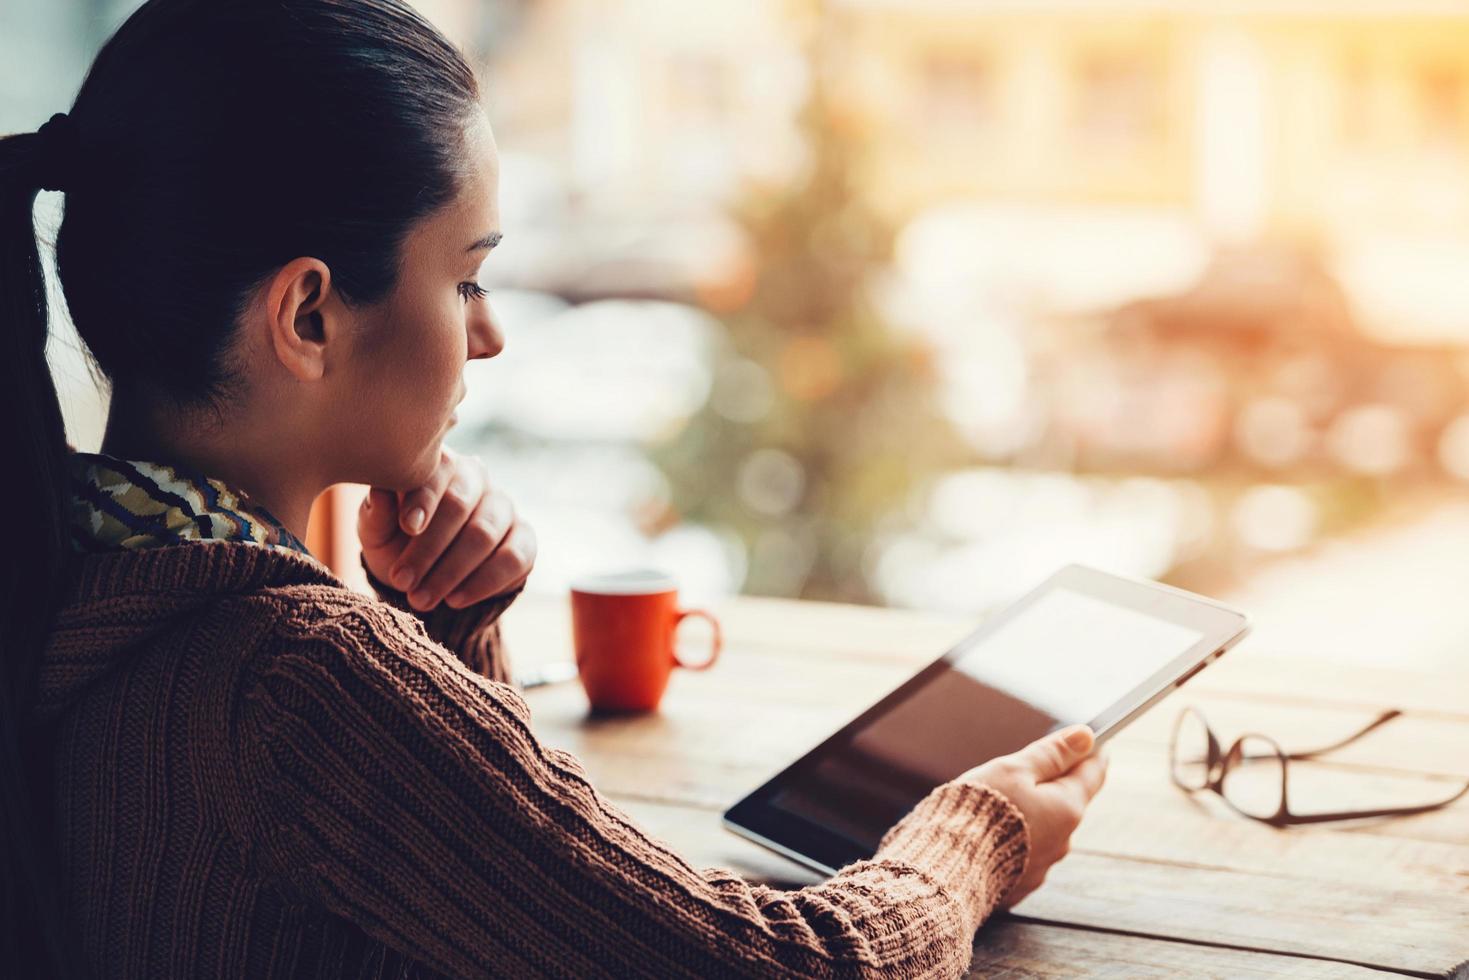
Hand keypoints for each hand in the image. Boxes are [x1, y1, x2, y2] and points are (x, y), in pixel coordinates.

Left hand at [358, 447, 535, 611]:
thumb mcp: (377, 533)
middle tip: (402, 580)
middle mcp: (477, 478)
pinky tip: (455, 600)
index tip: (408, 526)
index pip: (439, 470)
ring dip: (450, 572)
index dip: (424, 498)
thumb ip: (377, 515)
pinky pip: (513, 558)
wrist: (428, 576)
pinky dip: (482, 583)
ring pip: (484, 534)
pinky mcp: (524, 539)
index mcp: (441, 465)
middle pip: (461, 504)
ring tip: (421, 599)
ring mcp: (504, 507)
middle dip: (429, 547)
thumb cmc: (397, 543)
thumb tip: (379, 493)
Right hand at [960, 724, 1106, 908]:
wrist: (945, 869)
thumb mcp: (1013, 770)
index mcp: (1066, 808)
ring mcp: (1042, 866)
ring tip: (992, 804)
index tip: (1088, 739)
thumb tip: (1086, 736)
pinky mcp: (1020, 884)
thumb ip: (1051, 754)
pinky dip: (1011, 839)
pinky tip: (985, 833)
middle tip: (1022, 768)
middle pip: (1066, 801)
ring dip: (1028, 813)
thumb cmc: (977, 813)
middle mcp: (1063, 841)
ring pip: (1043, 828)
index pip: (1093, 772)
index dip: (1091, 751)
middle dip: (1050, 783)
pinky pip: (1022, 853)